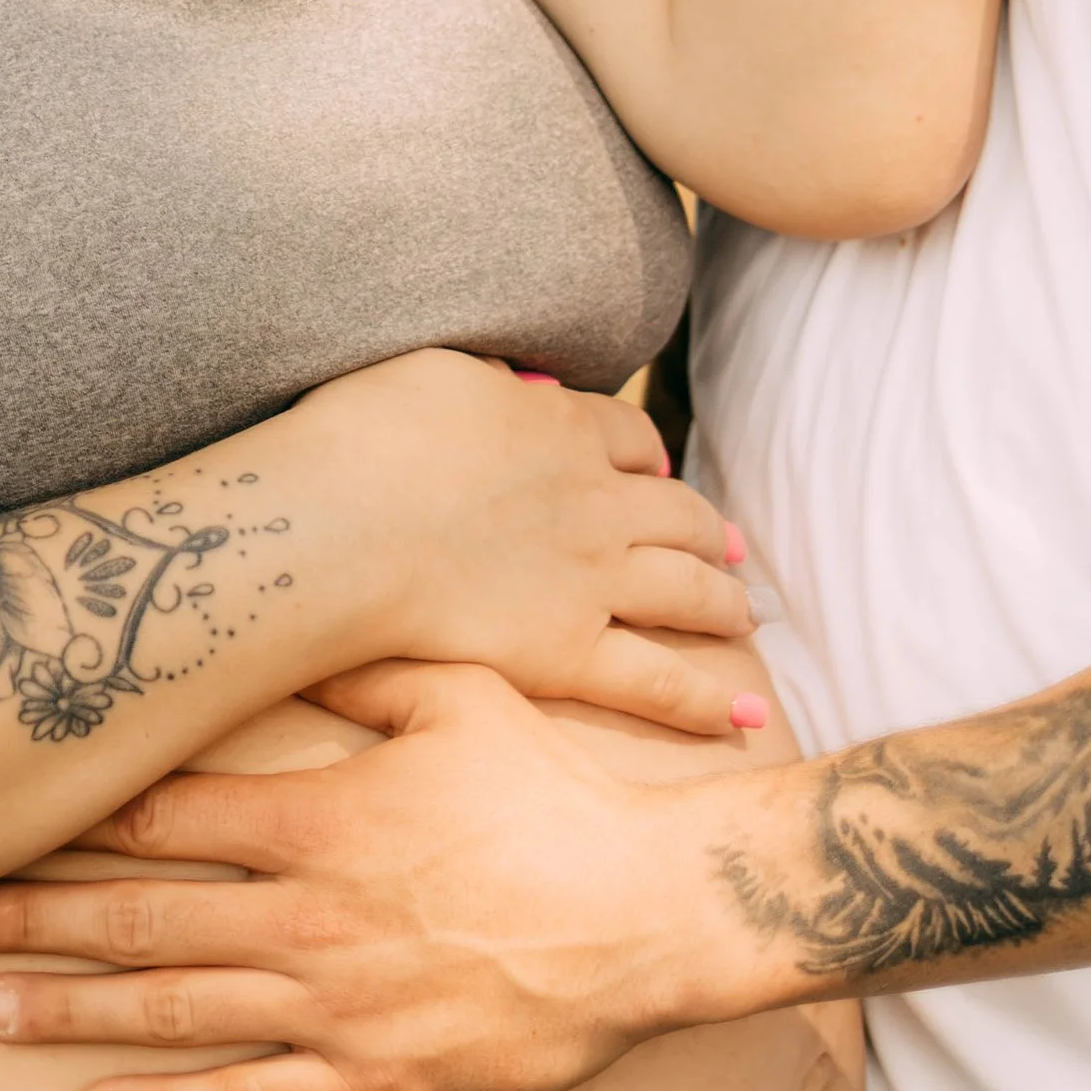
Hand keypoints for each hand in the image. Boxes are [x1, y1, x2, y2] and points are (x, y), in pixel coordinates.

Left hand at [0, 662, 772, 1090]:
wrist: (643, 910)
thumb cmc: (551, 794)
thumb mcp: (459, 696)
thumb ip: (363, 670)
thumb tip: (290, 629)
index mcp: (321, 817)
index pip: (168, 818)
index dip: (77, 818)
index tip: (2, 814)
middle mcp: (309, 916)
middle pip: (144, 916)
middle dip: (37, 914)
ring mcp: (334, 1006)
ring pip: (175, 1010)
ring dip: (74, 1009)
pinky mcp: (371, 1079)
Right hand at [290, 351, 751, 733]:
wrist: (343, 526)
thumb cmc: (368, 438)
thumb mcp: (436, 373)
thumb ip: (488, 382)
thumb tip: (515, 384)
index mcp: (562, 428)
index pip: (629, 438)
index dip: (649, 457)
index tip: (658, 472)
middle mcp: (595, 503)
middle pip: (677, 515)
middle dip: (707, 531)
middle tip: (731, 547)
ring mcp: (590, 580)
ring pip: (685, 590)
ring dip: (724, 603)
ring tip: (747, 616)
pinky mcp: (569, 654)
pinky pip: (656, 681)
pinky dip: (705, 700)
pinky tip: (743, 717)